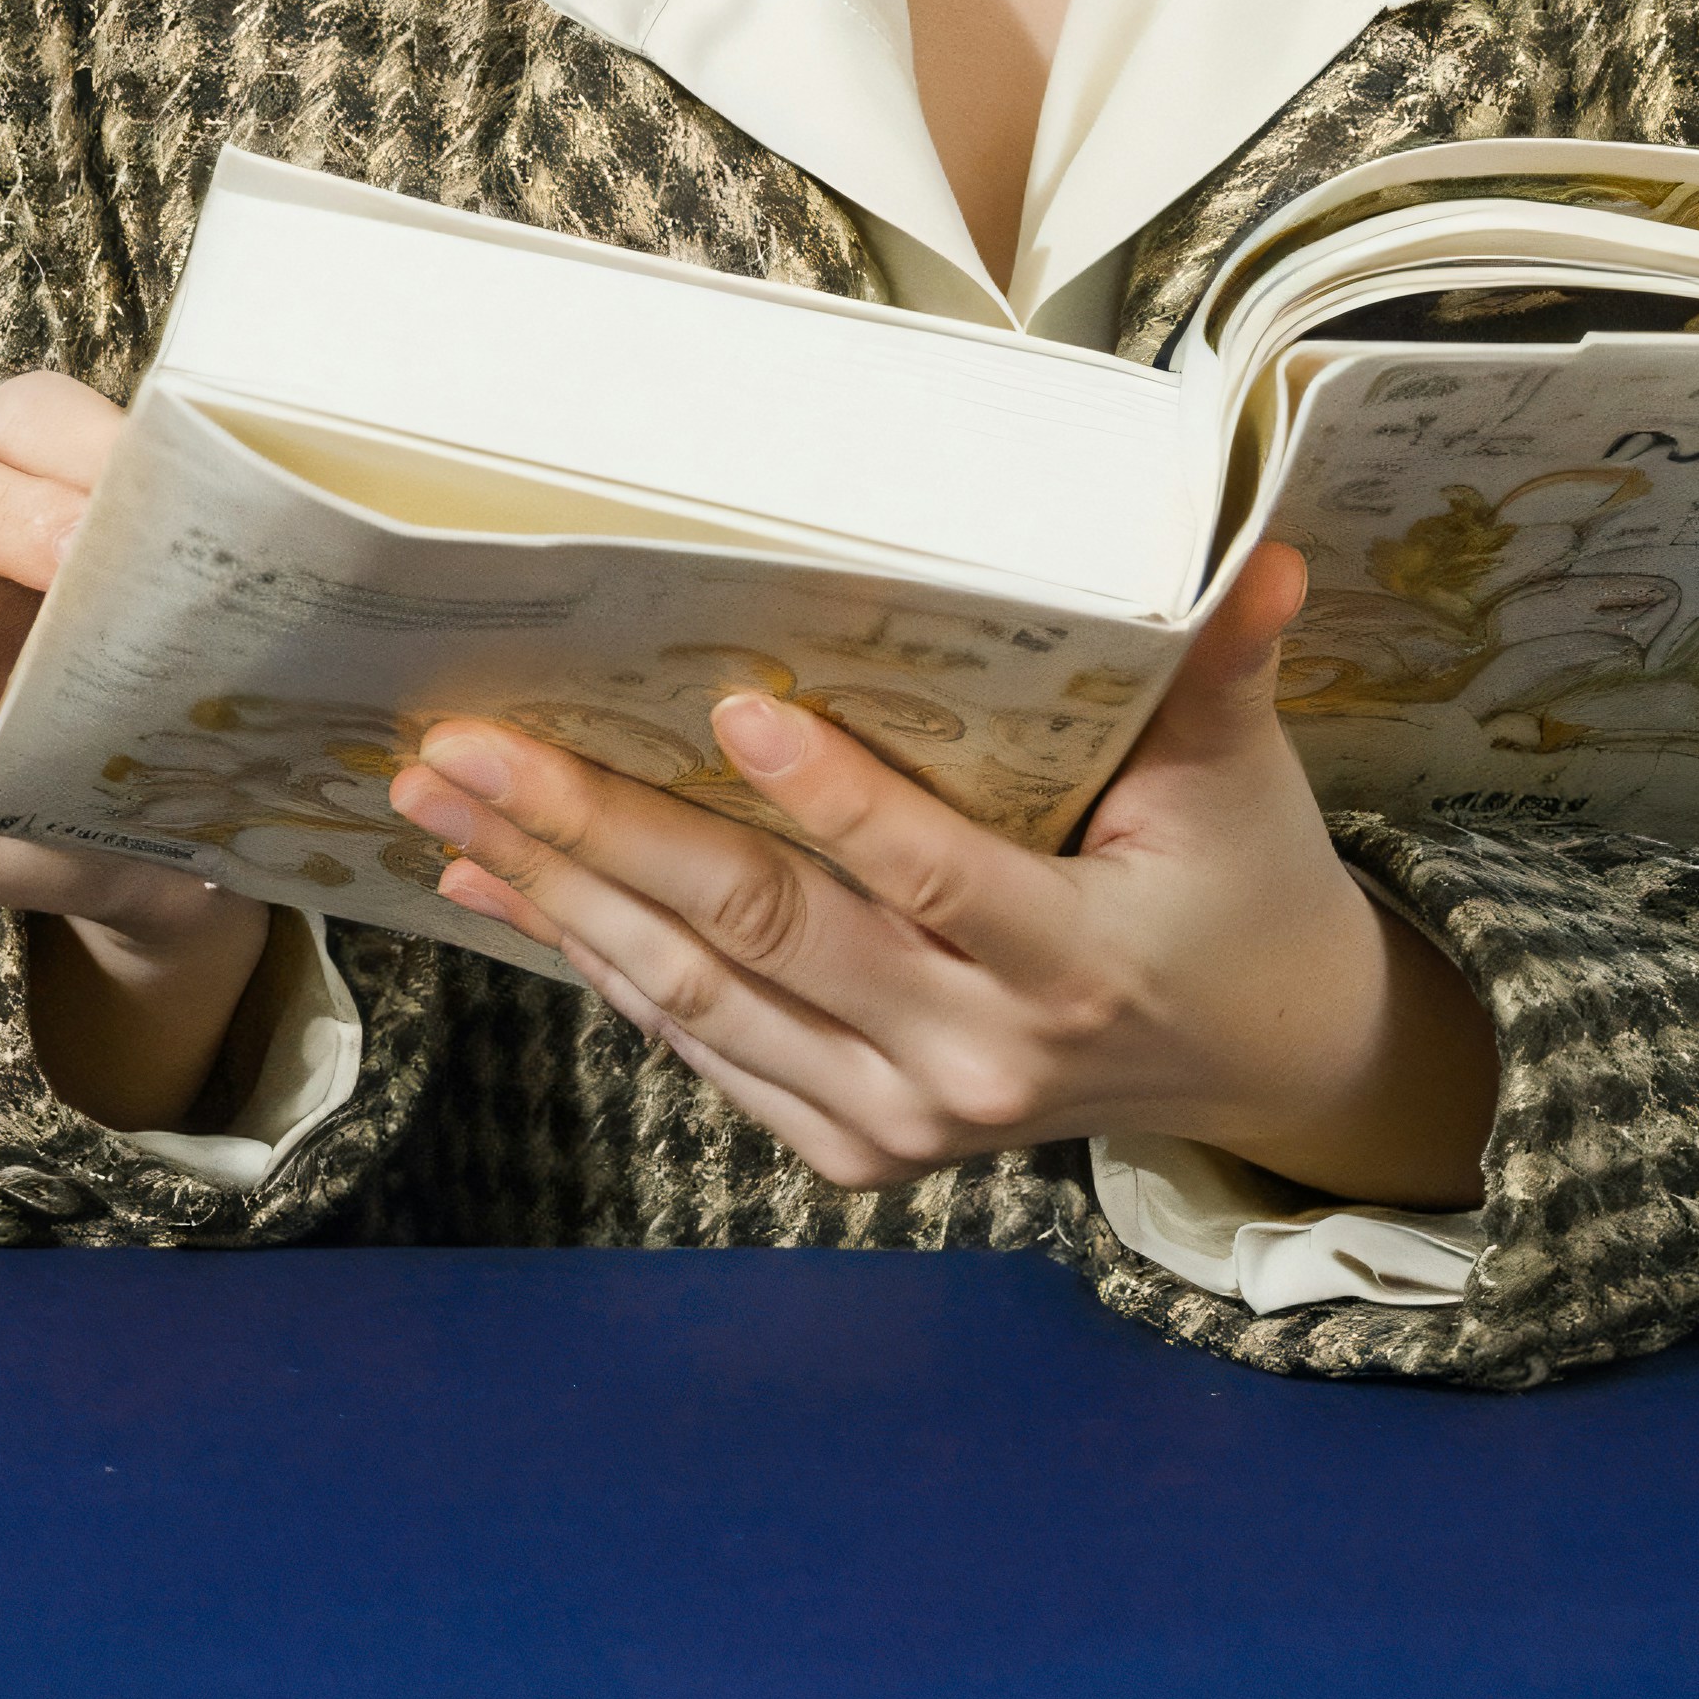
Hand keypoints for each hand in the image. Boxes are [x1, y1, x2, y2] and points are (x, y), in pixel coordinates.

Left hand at [386, 538, 1500, 1207]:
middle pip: (763, 938)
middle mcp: (974, 1063)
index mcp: (1073, 966)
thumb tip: (1253, 550)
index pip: (930, 878)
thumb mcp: (1238, 778)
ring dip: (557, 895)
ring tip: (443, 802)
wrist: (1254, 1062)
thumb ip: (1221, 669)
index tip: (732, 706)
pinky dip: (596, 964)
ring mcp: (903, 1123)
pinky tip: (507, 889)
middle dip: (602, 833)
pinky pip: (703, 1048)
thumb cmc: (1233, 884)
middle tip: (476, 746)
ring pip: (698, 1001)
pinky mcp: (855, 1149)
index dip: (833, 800)